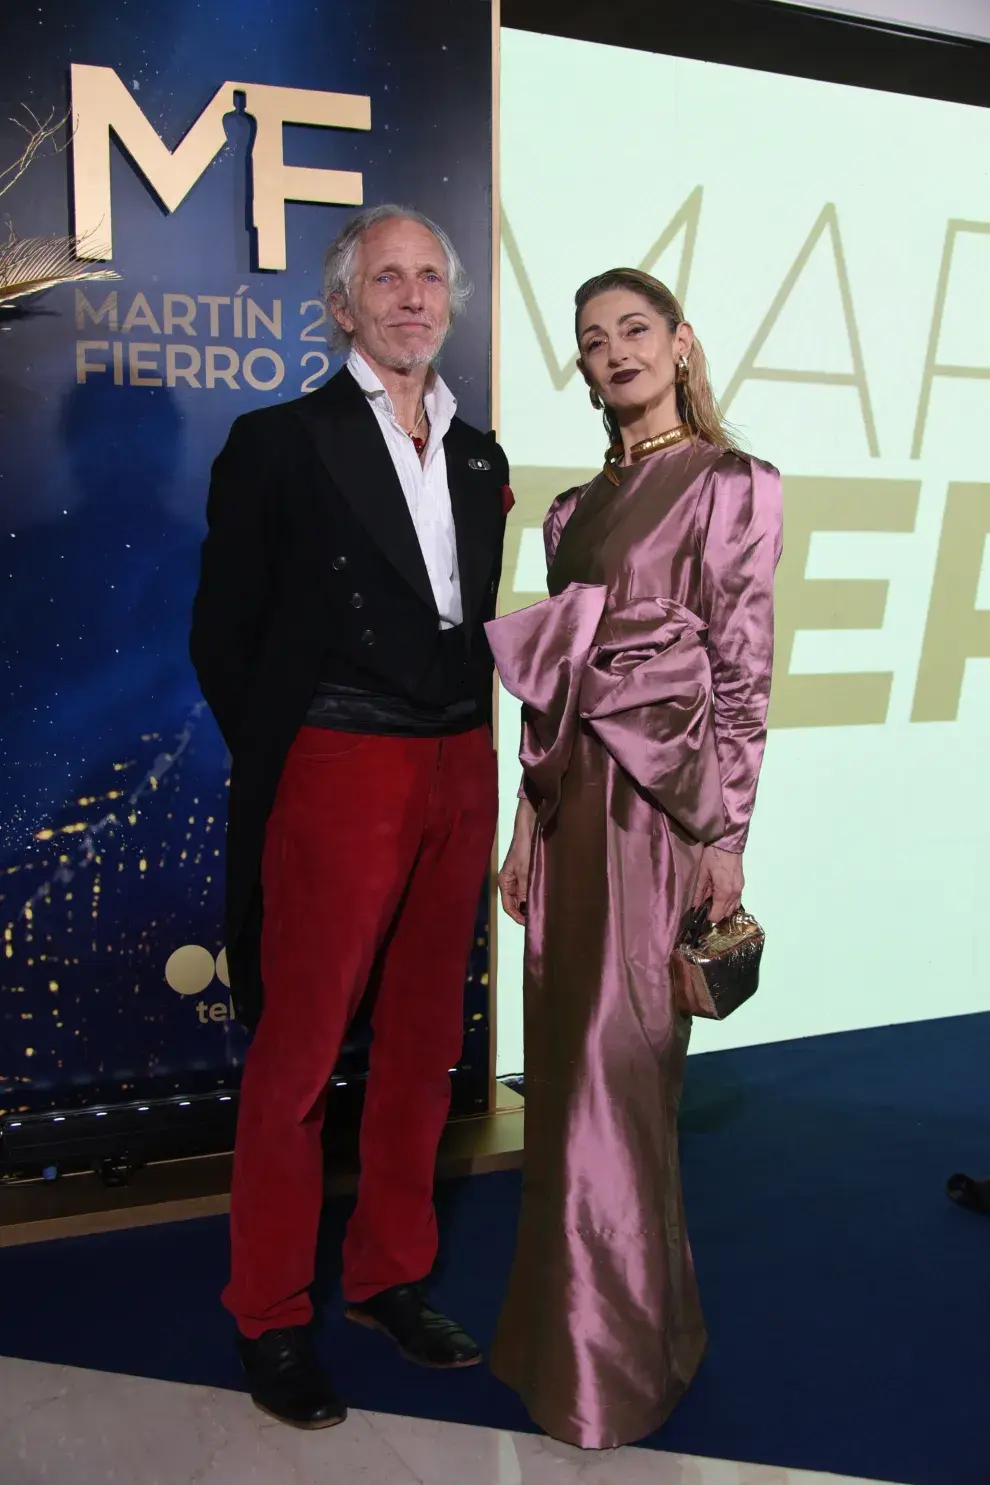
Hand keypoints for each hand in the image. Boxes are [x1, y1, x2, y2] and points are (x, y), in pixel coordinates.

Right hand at [497, 801, 535, 925]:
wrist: (529, 829)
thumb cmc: (524, 848)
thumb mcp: (525, 871)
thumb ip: (524, 890)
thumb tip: (526, 908)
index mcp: (504, 882)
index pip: (508, 907)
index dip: (518, 917)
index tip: (529, 924)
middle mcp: (510, 882)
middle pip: (516, 904)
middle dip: (525, 912)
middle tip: (539, 920)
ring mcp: (519, 878)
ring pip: (523, 897)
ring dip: (531, 904)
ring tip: (543, 911)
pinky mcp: (527, 873)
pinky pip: (529, 888)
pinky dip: (535, 894)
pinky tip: (544, 897)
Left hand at [693, 845, 743, 923]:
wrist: (727, 841)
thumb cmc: (713, 855)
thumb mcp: (702, 873)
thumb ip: (699, 892)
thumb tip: (695, 906)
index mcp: (724, 891)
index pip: (717, 915)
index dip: (708, 917)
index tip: (700, 913)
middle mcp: (735, 893)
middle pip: (725, 914)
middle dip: (715, 913)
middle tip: (705, 905)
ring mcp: (740, 889)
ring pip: (732, 909)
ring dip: (723, 908)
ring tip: (712, 901)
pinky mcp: (742, 885)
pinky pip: (737, 901)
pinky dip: (729, 903)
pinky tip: (720, 896)